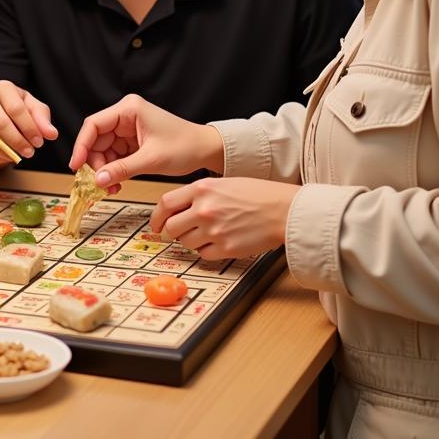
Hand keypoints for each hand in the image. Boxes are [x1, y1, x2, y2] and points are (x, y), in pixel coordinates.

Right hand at [0, 80, 57, 165]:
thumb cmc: (15, 114)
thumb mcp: (32, 111)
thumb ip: (42, 120)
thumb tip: (51, 133)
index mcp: (5, 88)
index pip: (17, 108)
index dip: (29, 127)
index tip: (40, 141)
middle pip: (2, 121)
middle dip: (19, 139)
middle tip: (31, 151)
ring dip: (10, 147)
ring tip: (23, 154)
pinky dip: (0, 152)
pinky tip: (10, 155)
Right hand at [69, 94, 224, 186]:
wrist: (206, 150)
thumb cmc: (185, 147)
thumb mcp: (151, 160)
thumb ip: (122, 169)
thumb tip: (97, 181)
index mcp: (128, 109)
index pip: (93, 125)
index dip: (81, 146)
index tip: (75, 166)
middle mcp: (125, 116)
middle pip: (96, 140)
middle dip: (96, 163)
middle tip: (100, 184)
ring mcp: (128, 129)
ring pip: (103, 150)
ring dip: (104, 170)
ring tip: (112, 187)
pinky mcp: (132, 141)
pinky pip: (114, 156)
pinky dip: (113, 170)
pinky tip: (117, 183)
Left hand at [150, 177, 296, 259]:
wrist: (282, 210)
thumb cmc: (257, 195)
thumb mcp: (222, 183)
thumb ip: (198, 194)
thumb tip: (176, 210)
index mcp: (202, 189)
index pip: (165, 204)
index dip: (156, 217)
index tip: (156, 224)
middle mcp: (204, 209)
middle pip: (171, 227)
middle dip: (171, 232)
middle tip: (177, 233)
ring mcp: (214, 230)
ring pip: (185, 243)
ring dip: (190, 241)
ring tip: (206, 234)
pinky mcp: (225, 248)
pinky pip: (203, 254)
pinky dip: (206, 251)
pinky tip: (218, 241)